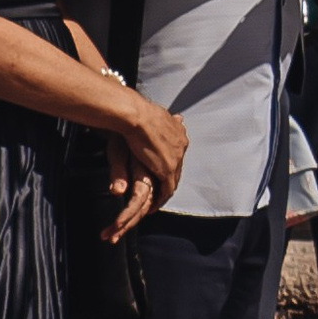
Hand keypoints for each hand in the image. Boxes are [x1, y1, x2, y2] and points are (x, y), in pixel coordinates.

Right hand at [102, 97, 188, 239]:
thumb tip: (180, 117)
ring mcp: (175, 159)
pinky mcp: (167, 169)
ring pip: (173, 181)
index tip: (163, 169)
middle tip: (160, 191)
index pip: (176, 152)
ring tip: (157, 202)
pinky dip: (161, 198)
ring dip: (165, 192)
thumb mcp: (156, 115)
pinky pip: (167, 189)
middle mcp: (180, 146)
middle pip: (177, 168)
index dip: (170, 162)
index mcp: (178, 132)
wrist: (137, 115)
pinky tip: (155, 204)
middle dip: (169, 180)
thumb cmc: (137, 113)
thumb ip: (166, 121)